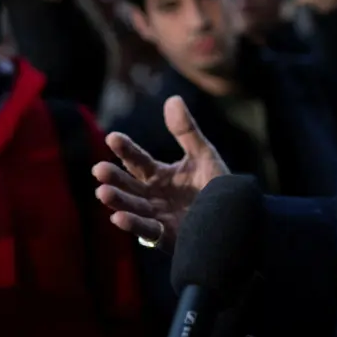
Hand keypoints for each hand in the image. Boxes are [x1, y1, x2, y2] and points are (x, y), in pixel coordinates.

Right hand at [92, 96, 229, 251]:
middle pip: (129, 186)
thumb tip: (172, 98)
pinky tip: (118, 218)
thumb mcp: (203, 155)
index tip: (112, 137)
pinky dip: (133, 225)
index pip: (137, 160)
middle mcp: (154, 196)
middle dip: (114, 178)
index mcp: (159, 176)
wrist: (238, 219)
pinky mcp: (168, 237)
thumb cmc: (218, 187)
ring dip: (118, 200)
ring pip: (133, 207)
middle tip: (99, 170)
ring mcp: (158, 217)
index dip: (125, 149)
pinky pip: (148, 231)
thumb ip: (186, 131)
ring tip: (102, 192)